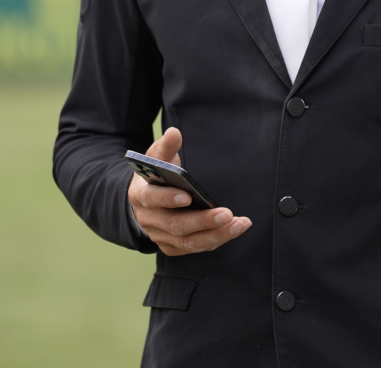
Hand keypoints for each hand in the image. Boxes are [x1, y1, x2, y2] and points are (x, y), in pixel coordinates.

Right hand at [128, 127, 251, 255]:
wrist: (145, 199)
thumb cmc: (156, 174)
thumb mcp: (157, 157)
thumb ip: (165, 146)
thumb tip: (174, 132)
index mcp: (141, 195)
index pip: (152, 199)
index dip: (168, 198)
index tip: (187, 196)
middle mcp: (149, 220)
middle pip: (175, 225)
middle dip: (202, 221)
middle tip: (227, 214)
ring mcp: (160, 236)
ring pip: (188, 242)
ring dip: (216, 235)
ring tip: (239, 224)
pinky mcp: (172, 246)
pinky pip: (195, 247)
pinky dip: (215, 240)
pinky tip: (234, 230)